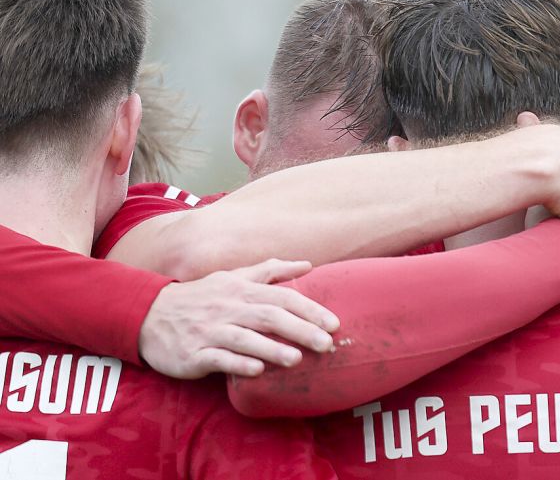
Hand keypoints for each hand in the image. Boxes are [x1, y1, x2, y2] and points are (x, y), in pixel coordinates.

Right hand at [139, 259, 339, 378]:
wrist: (149, 315)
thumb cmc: (202, 297)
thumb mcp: (233, 278)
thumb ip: (270, 271)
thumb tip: (308, 264)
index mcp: (241, 290)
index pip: (282, 297)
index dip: (309, 310)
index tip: (334, 323)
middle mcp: (227, 308)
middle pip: (269, 317)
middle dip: (300, 330)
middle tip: (328, 345)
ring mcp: (209, 331)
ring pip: (244, 339)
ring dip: (272, 349)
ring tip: (297, 360)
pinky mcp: (192, 354)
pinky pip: (217, 359)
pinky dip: (238, 363)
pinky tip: (257, 371)